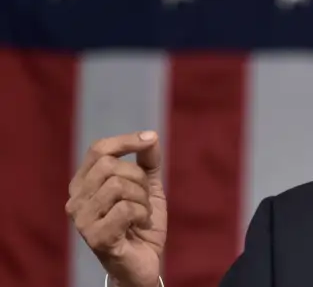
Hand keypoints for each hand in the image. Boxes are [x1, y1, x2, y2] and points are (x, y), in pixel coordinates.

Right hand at [66, 131, 166, 286]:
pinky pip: (125, 209)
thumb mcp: (149, 187)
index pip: (99, 149)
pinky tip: (139, 226)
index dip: (126, 141)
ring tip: (142, 214)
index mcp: (84, 183)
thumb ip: (148, 162)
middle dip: (139, 178)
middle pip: (110, 165)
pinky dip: (142, 214)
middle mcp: (76, 199)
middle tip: (145, 198)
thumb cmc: (140, 223)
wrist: (143, 262)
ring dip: (142, 199)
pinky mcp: (94, 237)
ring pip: (118, 186)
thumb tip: (150, 137)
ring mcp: (81, 219)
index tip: (151, 139)